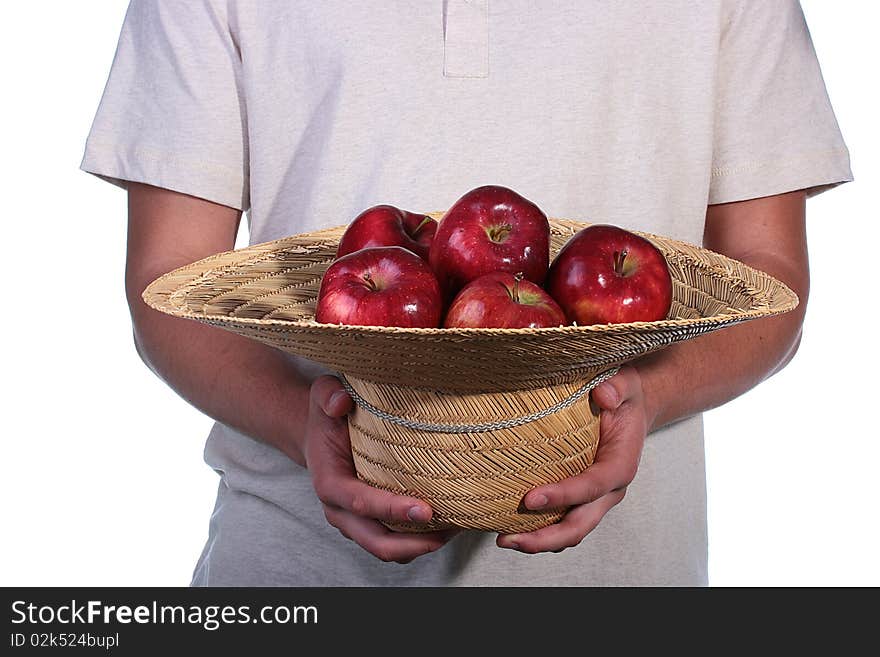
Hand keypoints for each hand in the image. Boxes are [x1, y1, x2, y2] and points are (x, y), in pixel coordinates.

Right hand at [305, 375, 458, 562]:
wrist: (319, 435)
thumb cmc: (328, 416)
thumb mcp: (324, 396)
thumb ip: (329, 396)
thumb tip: (342, 401)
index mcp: (329, 483)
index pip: (360, 503)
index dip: (392, 510)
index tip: (425, 510)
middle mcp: (340, 510)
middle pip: (376, 542)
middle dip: (413, 543)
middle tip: (449, 531)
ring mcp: (355, 523)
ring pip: (389, 550)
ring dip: (421, 546)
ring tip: (456, 530)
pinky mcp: (370, 524)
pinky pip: (395, 543)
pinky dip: (419, 542)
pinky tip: (447, 526)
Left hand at [496, 365, 648, 552]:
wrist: (629, 409)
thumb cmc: (624, 396)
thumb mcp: (625, 382)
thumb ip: (616, 387)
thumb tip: (603, 395)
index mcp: (621, 464)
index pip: (593, 485)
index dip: (563, 495)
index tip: (530, 498)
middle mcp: (610, 490)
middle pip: (580, 524)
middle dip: (545, 537)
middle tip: (507, 538)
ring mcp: (596, 500)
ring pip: (571, 531)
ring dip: (539, 541)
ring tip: (503, 540)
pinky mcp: (581, 500)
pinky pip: (562, 523)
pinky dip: (540, 531)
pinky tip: (512, 528)